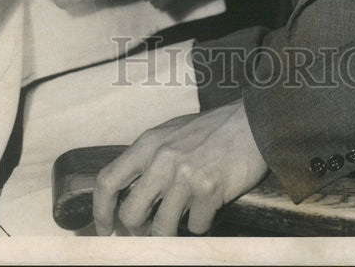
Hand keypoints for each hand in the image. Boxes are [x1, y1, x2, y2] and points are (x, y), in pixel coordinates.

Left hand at [93, 100, 268, 235]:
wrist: (253, 122)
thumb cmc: (213, 129)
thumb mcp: (173, 134)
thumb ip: (151, 158)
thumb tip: (129, 193)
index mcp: (149, 144)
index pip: (108, 181)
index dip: (101, 211)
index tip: (106, 229)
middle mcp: (163, 160)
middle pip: (131, 213)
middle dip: (138, 230)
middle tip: (149, 231)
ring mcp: (186, 176)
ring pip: (162, 227)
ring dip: (171, 232)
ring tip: (182, 221)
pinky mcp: (209, 190)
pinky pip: (196, 226)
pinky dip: (202, 223)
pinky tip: (209, 208)